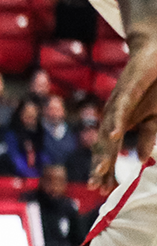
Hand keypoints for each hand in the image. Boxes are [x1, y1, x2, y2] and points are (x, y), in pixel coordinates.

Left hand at [94, 41, 156, 188]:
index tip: (102, 190)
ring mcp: (118, 101)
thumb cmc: (153, 88)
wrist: (154, 56)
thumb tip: (142, 159)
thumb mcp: (154, 118)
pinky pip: (120, 108)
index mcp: (121, 122)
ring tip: (99, 170)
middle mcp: (114, 114)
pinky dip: (115, 122)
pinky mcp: (126, 89)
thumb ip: (147, 137)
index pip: (111, 150)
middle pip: (104, 144)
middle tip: (95, 187)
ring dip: (103, 150)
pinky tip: (113, 135)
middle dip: (100, 165)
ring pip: (108, 129)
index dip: (106, 168)